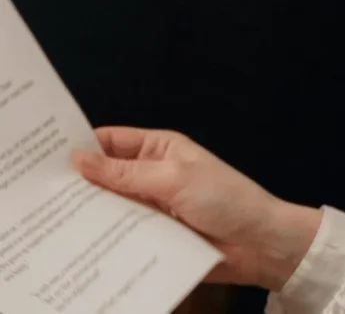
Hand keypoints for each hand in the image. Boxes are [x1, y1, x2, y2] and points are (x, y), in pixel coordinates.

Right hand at [72, 127, 322, 291]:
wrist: (259, 243)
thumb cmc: (228, 200)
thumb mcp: (175, 179)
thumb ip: (127, 172)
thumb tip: (81, 160)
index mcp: (161, 149)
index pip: (112, 141)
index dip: (82, 146)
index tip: (47, 159)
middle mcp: (154, 175)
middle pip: (106, 176)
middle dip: (80, 185)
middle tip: (43, 197)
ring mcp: (153, 206)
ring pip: (111, 208)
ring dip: (91, 215)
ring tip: (55, 224)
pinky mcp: (155, 235)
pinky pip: (123, 235)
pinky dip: (106, 239)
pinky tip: (82, 247)